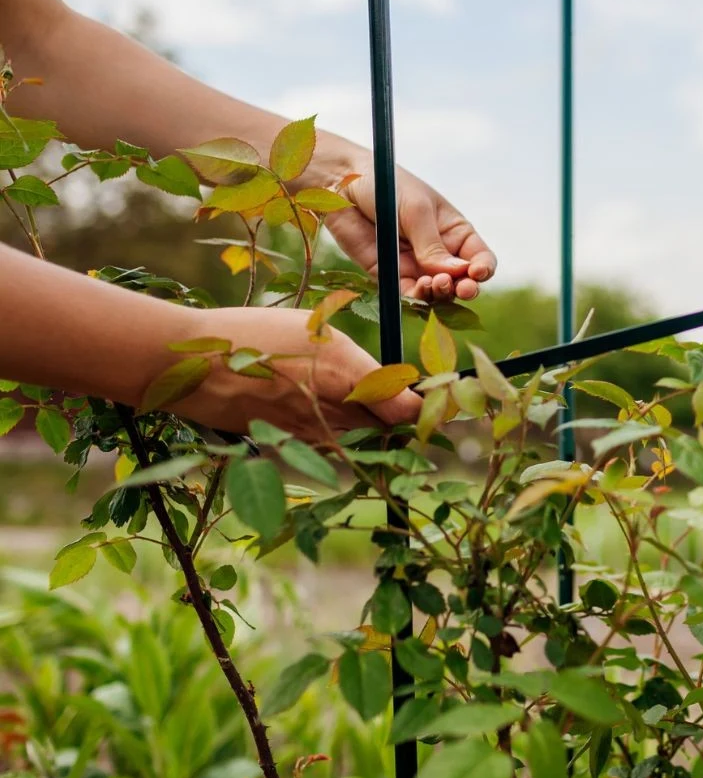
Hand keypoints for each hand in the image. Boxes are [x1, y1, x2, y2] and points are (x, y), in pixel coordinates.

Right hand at [162, 307, 421, 441]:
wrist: (189, 365)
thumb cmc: (253, 334)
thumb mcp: (315, 330)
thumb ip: (359, 363)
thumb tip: (394, 382)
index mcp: (347, 373)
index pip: (409, 409)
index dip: (429, 406)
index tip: (438, 397)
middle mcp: (335, 411)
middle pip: (389, 428)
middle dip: (400, 414)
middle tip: (406, 396)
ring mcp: (310, 435)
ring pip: (359, 438)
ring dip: (367, 424)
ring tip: (355, 398)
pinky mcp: (288, 446)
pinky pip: (327, 444)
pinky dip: (334, 433)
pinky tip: (319, 408)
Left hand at [313, 140, 496, 301]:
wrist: (343, 185)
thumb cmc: (387, 187)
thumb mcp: (416, 210)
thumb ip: (432, 244)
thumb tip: (453, 273)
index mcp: (454, 232)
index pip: (479, 257)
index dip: (483, 269)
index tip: (477, 273)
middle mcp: (438, 252)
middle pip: (461, 280)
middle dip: (464, 287)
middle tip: (461, 288)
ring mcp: (415, 265)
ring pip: (436, 292)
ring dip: (440, 294)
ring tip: (434, 284)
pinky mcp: (390, 275)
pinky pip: (408, 294)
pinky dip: (416, 297)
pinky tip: (418, 289)